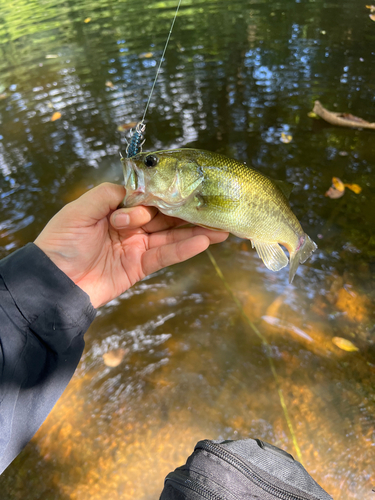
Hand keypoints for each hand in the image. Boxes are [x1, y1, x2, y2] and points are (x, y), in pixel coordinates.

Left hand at [34, 183, 228, 307]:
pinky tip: (203, 242)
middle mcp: (129, 227)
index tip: (188, 189)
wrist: (53, 283)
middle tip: (216, 207)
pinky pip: (164, 256)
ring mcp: (136, 247)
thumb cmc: (61, 242)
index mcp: (115, 210)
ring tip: (221, 226)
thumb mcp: (80, 210)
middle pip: (164, 217)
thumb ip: (109, 195)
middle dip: (189, 212)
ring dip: (195, 232)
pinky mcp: (139, 268)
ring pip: (170, 237)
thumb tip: (139, 191)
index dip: (165, 195)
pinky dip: (184, 250)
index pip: (148, 198)